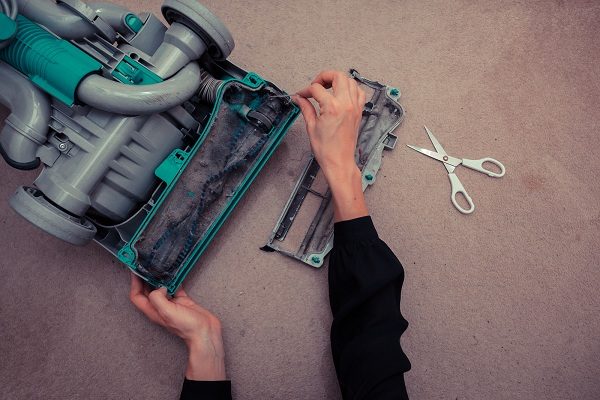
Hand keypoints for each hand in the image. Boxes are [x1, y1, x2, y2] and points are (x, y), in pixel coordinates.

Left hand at [129, 273, 225, 380]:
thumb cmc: (187, 327)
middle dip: (145, 278)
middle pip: (147, 291)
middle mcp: (160, 307)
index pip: (136, 296)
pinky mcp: (183, 301)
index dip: (134, 283)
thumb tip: (158, 287)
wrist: (205, 332)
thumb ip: (158, 298)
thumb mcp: (168, 312)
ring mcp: (172, 304)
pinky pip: (176, 288)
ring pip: (161, 288)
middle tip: (146, 265)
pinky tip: (176, 274)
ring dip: (159, 278)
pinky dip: (174, 280)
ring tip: (159, 267)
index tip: (135, 270)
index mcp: (153, 311)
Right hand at [293, 70, 368, 220]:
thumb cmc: (326, 150)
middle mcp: (346, 104)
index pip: (316, 89)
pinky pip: (359, 92)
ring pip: (350, 81)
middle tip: (316, 85)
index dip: (306, 90)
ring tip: (328, 88)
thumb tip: (299, 98)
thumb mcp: (311, 126)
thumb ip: (305, 108)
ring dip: (338, 81)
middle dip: (324, 76)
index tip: (301, 95)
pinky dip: (351, 88)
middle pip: (337, 76)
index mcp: (332, 107)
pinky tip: (341, 94)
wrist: (339, 161)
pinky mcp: (359, 112)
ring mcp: (355, 107)